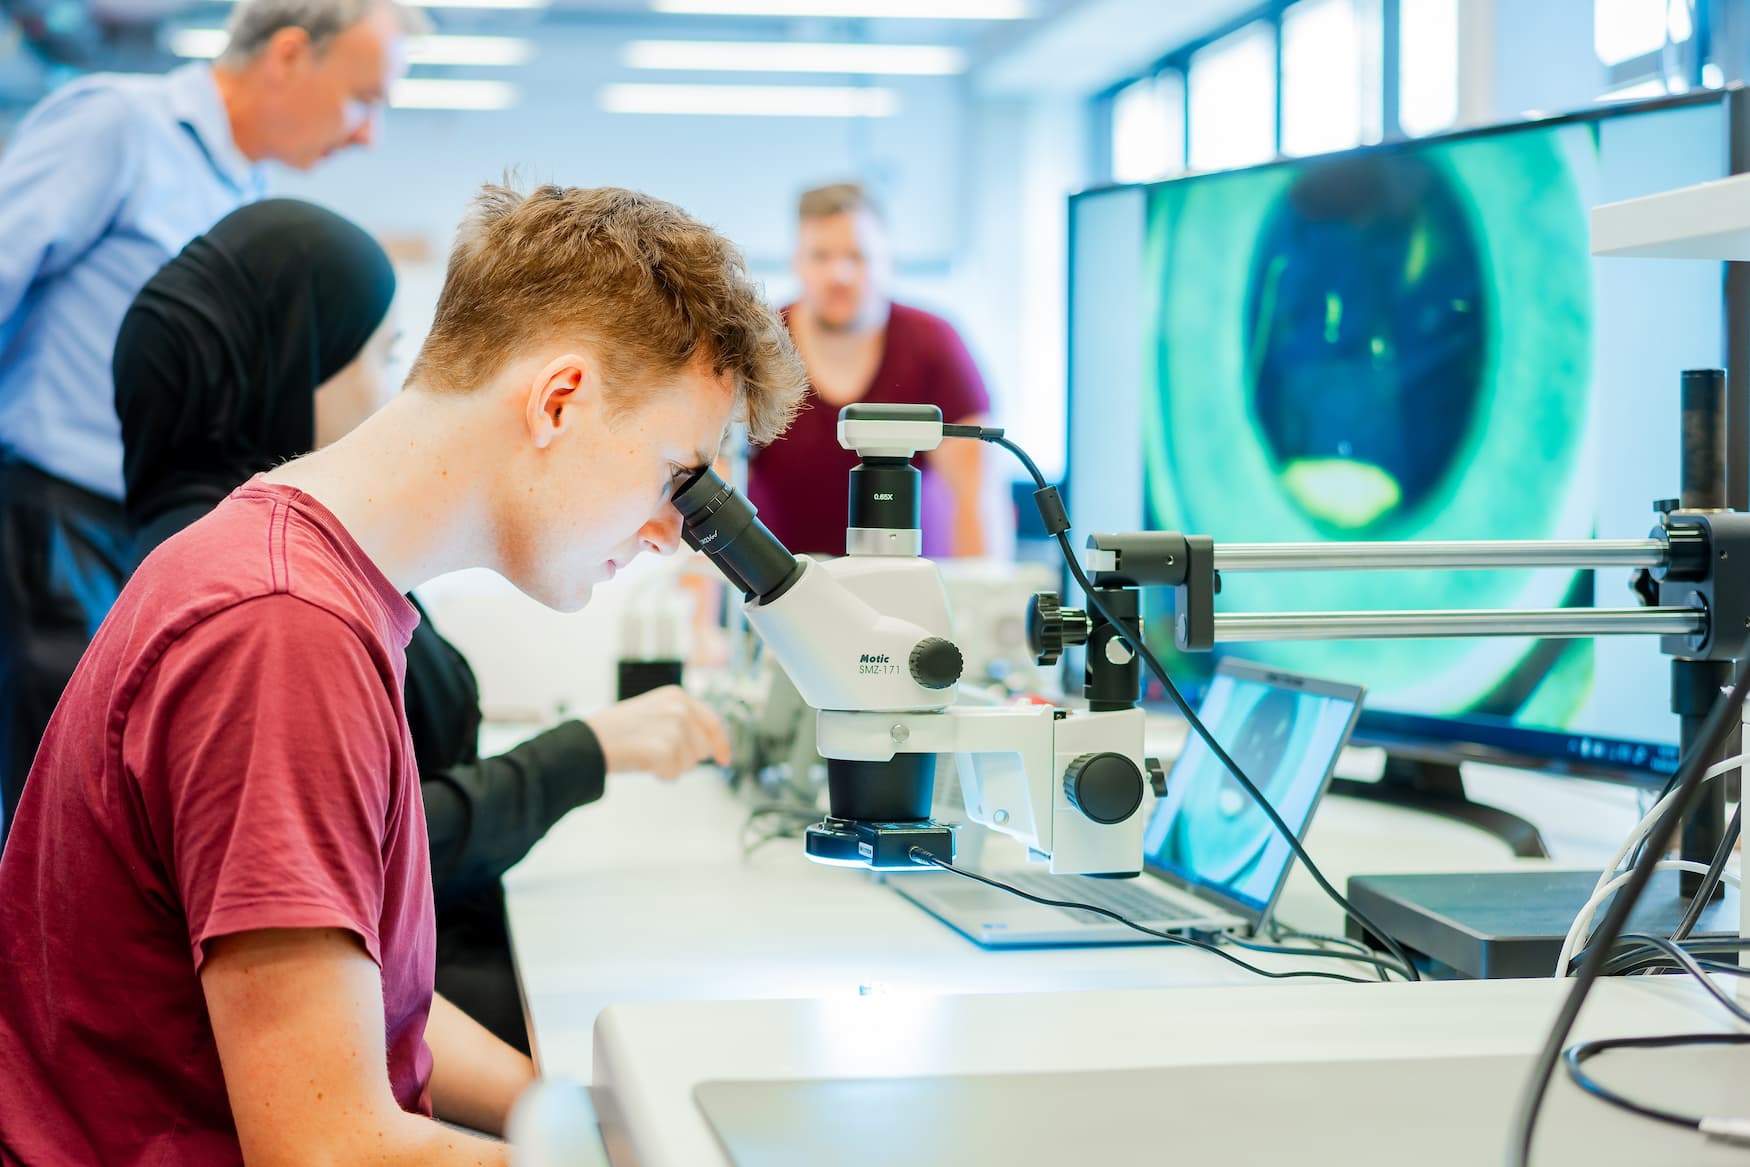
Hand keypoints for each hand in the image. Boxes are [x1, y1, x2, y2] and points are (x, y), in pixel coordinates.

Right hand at [583, 685, 731, 779]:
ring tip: (646, 754)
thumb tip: (708, 745)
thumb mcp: (655, 713)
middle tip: (657, 752)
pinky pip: (674, 773)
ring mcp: (673, 728)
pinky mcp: (664, 748)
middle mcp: (680, 708)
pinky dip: (660, 774)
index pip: (713, 723)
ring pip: (690, 764)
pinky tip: (643, 763)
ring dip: (670, 765)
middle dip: (685, 757)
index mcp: (678, 696)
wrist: (589, 742)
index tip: (725, 759)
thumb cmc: (617, 731)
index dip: (721, 745)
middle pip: (703, 749)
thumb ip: (682, 722)